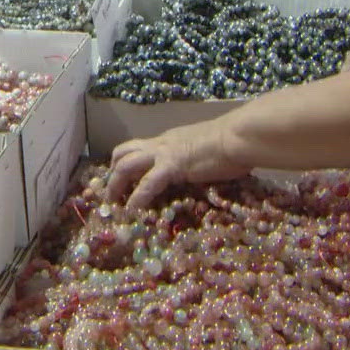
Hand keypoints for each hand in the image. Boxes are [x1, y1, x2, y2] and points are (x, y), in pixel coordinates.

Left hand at [106, 118, 247, 210]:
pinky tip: (132, 212)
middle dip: (112, 174)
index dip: (124, 165)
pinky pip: (146, 184)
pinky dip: (136, 199)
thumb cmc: (231, 143)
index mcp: (168, 140)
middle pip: (122, 153)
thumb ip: (193, 160)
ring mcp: (164, 153)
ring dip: (115, 186)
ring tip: (113, 206)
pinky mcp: (171, 166)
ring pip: (125, 165)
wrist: (238, 137)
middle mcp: (160, 143)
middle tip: (111, 196)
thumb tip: (194, 173)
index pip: (137, 148)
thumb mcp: (204, 150)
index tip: (121, 183)